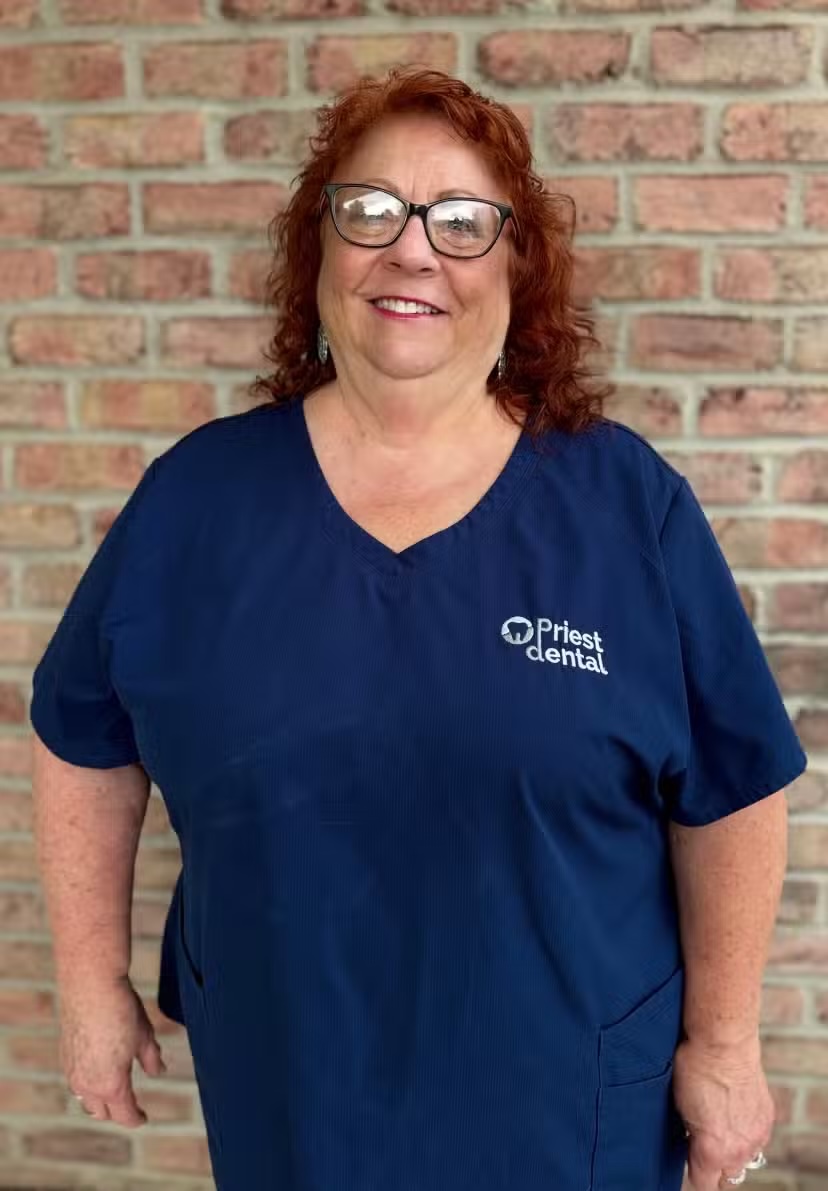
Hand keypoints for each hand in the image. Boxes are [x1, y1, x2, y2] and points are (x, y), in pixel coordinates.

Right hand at [58, 976, 166, 1127]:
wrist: (90, 985)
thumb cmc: (121, 1009)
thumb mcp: (144, 1036)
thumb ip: (151, 1058)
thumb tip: (158, 1071)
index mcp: (112, 1085)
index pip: (124, 1115)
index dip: (136, 1118)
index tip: (143, 1118)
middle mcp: (88, 1085)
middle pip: (102, 1113)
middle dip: (117, 1112)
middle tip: (130, 1107)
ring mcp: (72, 1072)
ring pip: (85, 1100)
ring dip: (99, 1101)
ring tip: (113, 1093)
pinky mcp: (64, 1057)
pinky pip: (75, 1083)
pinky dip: (87, 1085)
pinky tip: (97, 1072)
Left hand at [672, 1036, 774, 1190]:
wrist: (722, 1043)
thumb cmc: (694, 1069)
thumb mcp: (681, 1109)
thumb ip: (691, 1136)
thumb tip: (693, 1143)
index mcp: (713, 1151)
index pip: (704, 1184)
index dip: (694, 1172)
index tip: (689, 1159)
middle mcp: (738, 1150)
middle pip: (727, 1175)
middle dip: (715, 1163)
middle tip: (702, 1141)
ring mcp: (756, 1136)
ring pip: (745, 1159)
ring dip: (733, 1150)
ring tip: (720, 1127)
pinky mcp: (767, 1119)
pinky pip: (757, 1139)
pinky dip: (747, 1133)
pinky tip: (735, 1114)